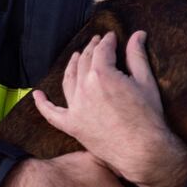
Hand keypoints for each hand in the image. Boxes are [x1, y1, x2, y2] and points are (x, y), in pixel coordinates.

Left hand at [33, 31, 186, 186]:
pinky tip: (37, 95)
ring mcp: (76, 108)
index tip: (111, 37)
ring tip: (77, 57)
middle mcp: (84, 88)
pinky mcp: (73, 126)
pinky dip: (43, 104)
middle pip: (85, 62)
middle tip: (97, 42)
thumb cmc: (148, 118)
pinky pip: (52, 114)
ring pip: (68, 80)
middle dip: (91, 48)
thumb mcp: (146, 82)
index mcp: (102, 74)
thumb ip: (137, 55)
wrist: (142, 152)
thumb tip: (138, 34)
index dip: (107, 41)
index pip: (102, 50)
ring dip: (72, 65)